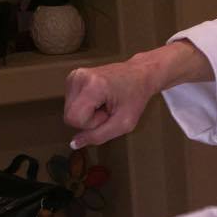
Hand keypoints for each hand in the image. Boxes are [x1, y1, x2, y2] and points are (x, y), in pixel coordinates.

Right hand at [64, 40, 213, 148]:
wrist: (144, 72)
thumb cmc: (138, 97)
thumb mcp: (123, 123)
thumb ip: (98, 136)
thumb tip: (74, 145)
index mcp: (91, 86)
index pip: (74, 120)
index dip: (92, 125)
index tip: (110, 115)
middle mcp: (78, 76)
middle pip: (71, 116)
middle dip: (91, 119)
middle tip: (112, 109)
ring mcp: (75, 74)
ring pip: (72, 110)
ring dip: (91, 113)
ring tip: (110, 103)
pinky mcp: (75, 75)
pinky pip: (74, 102)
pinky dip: (89, 106)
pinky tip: (105, 98)